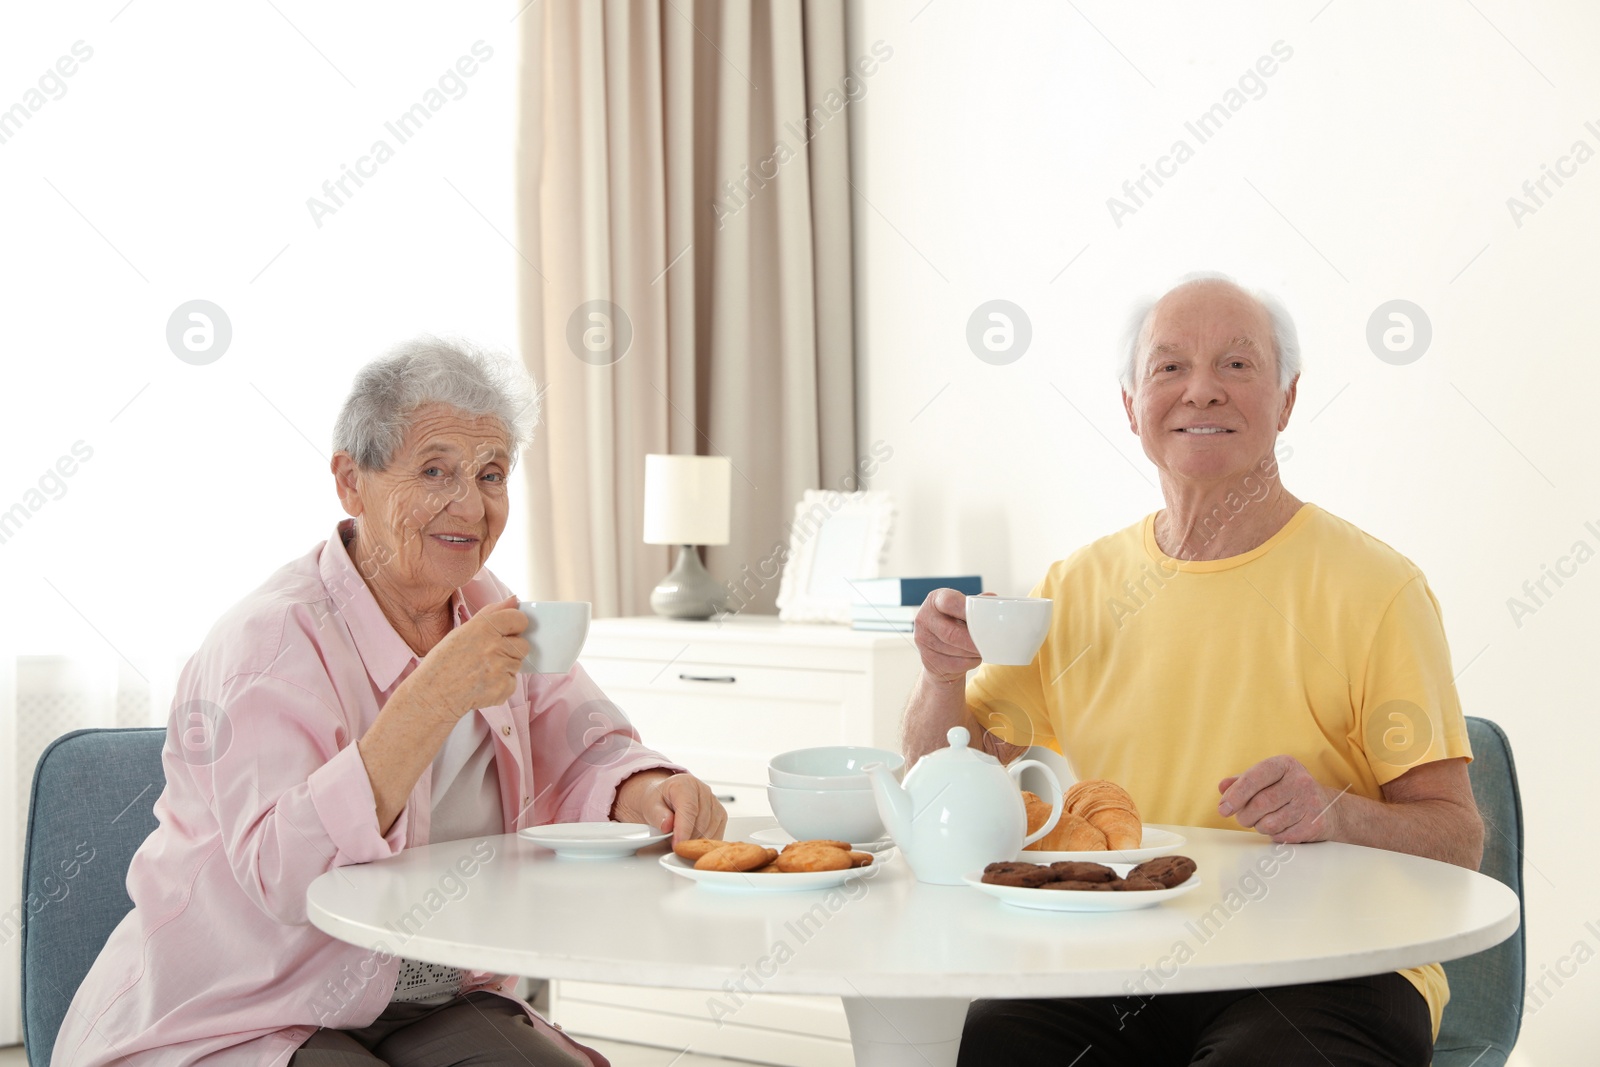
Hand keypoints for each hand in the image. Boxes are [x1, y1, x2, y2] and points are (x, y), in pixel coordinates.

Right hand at [408, 595, 527, 720]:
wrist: (434, 695)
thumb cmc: (445, 662)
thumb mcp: (462, 631)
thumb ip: (491, 613)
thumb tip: (514, 600)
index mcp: (483, 628)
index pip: (519, 619)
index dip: (515, 625)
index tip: (509, 630)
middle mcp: (494, 646)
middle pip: (523, 644)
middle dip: (511, 649)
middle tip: (489, 655)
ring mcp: (500, 668)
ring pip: (517, 663)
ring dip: (505, 667)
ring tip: (482, 671)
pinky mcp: (504, 687)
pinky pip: (512, 682)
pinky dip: (501, 684)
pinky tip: (483, 684)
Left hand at [613, 771, 726, 843]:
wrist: (665, 799)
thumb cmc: (658, 801)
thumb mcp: (650, 806)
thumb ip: (657, 815)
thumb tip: (667, 825)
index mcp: (685, 784)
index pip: (689, 809)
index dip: (684, 829)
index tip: (677, 845)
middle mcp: (703, 790)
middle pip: (701, 822)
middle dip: (687, 838)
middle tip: (674, 845)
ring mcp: (714, 802)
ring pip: (710, 830)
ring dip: (695, 841)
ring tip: (680, 839)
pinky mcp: (720, 815)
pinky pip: (717, 834)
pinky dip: (704, 842)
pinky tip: (692, 840)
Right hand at [913, 589, 986, 685]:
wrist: (940, 650)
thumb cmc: (955, 624)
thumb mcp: (962, 610)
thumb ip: (976, 604)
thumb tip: (993, 600)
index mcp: (934, 601)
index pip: (949, 602)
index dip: (967, 609)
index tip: (982, 616)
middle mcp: (924, 619)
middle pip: (951, 633)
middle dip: (973, 640)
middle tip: (989, 643)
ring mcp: (923, 640)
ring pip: (954, 650)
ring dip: (973, 652)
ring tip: (981, 648)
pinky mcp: (927, 660)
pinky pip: (954, 664)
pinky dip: (969, 662)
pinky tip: (972, 657)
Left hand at [1217, 755, 1342, 843]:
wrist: (1328, 808)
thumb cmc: (1288, 791)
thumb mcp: (1267, 779)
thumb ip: (1242, 782)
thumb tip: (1223, 787)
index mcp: (1285, 764)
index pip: (1254, 778)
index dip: (1235, 795)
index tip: (1223, 809)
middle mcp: (1300, 781)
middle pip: (1259, 804)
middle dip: (1244, 815)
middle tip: (1243, 818)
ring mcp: (1310, 803)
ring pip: (1268, 823)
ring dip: (1259, 826)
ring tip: (1264, 820)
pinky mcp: (1315, 824)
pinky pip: (1281, 836)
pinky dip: (1274, 835)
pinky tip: (1281, 826)